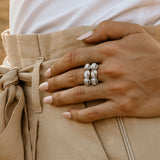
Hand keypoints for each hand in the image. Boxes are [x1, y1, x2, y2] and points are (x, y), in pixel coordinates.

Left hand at [39, 21, 159, 122]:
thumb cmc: (153, 53)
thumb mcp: (132, 31)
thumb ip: (106, 29)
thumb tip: (82, 38)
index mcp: (109, 51)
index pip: (74, 58)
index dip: (59, 65)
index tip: (50, 71)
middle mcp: (109, 70)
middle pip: (73, 77)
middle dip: (55, 82)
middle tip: (43, 87)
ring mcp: (115, 90)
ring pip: (80, 95)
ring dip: (61, 98)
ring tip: (49, 101)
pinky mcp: (122, 107)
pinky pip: (95, 112)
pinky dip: (80, 115)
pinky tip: (68, 115)